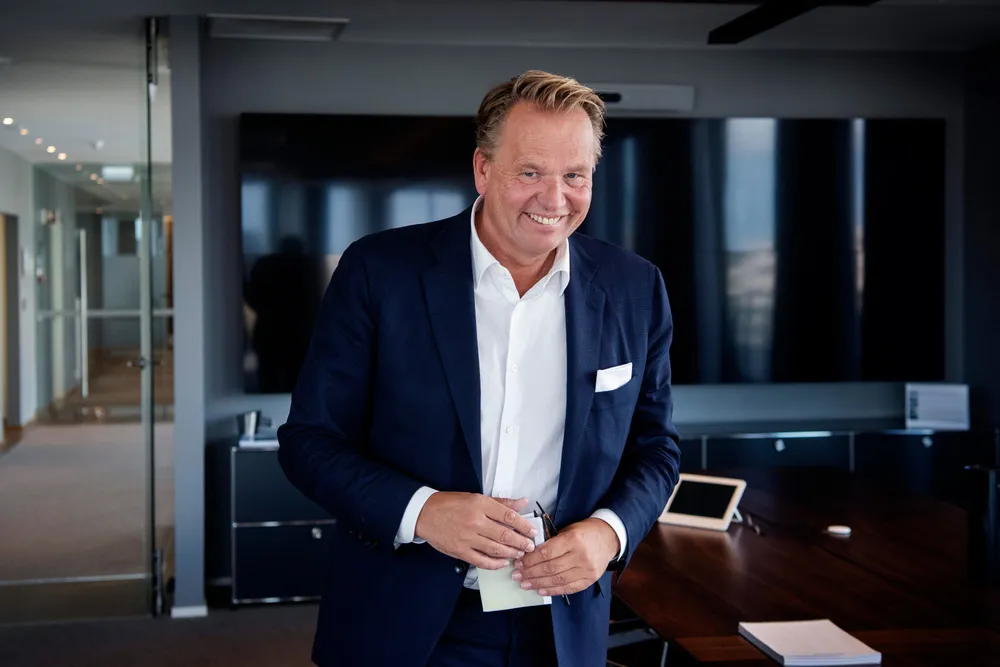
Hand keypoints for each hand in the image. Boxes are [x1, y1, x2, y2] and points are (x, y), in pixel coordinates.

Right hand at [414, 493, 538, 569]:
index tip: (532, 531)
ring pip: (495, 549)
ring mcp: (467, 538)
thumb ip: (500, 503)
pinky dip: (495, 563)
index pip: (508, 516)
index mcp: (479, 504)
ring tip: (520, 554)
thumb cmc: (450, 504)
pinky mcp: (460, 551)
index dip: (523, 525)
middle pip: (504, 535)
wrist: (425, 514)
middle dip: (521, 542)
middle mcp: (474, 521)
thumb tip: (522, 502)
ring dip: (511, 553)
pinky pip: (482, 561)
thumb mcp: (475, 497)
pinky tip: (503, 562)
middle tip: (530, 546)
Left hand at [512, 518, 618, 596]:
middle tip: (517, 575)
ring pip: (557, 580)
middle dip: (530, 573)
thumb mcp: (567, 530)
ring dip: (538, 583)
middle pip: (550, 568)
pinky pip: (568, 588)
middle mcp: (580, 556)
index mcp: (573, 539)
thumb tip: (529, 555)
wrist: (608, 538)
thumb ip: (551, 542)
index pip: (546, 553)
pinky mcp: (589, 580)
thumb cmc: (584, 532)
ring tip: (524, 584)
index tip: (518, 563)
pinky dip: (552, 590)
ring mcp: (586, 570)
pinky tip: (540, 590)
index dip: (530, 560)